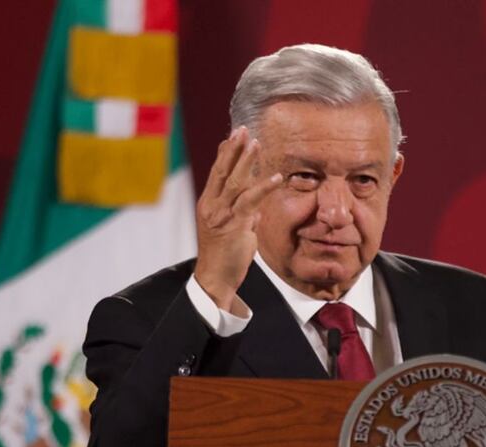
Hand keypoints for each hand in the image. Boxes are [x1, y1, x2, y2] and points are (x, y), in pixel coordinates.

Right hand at [194, 126, 282, 310]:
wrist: (215, 278)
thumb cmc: (224, 256)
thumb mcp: (234, 230)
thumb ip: (243, 216)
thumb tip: (256, 208)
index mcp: (209, 204)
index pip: (217, 173)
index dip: (225, 153)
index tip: (233, 136)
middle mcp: (212, 205)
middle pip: (222, 170)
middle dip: (233, 148)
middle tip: (242, 129)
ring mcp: (221, 214)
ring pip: (234, 181)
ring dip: (246, 160)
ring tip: (256, 142)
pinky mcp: (234, 224)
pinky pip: (250, 201)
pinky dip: (263, 187)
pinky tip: (276, 177)